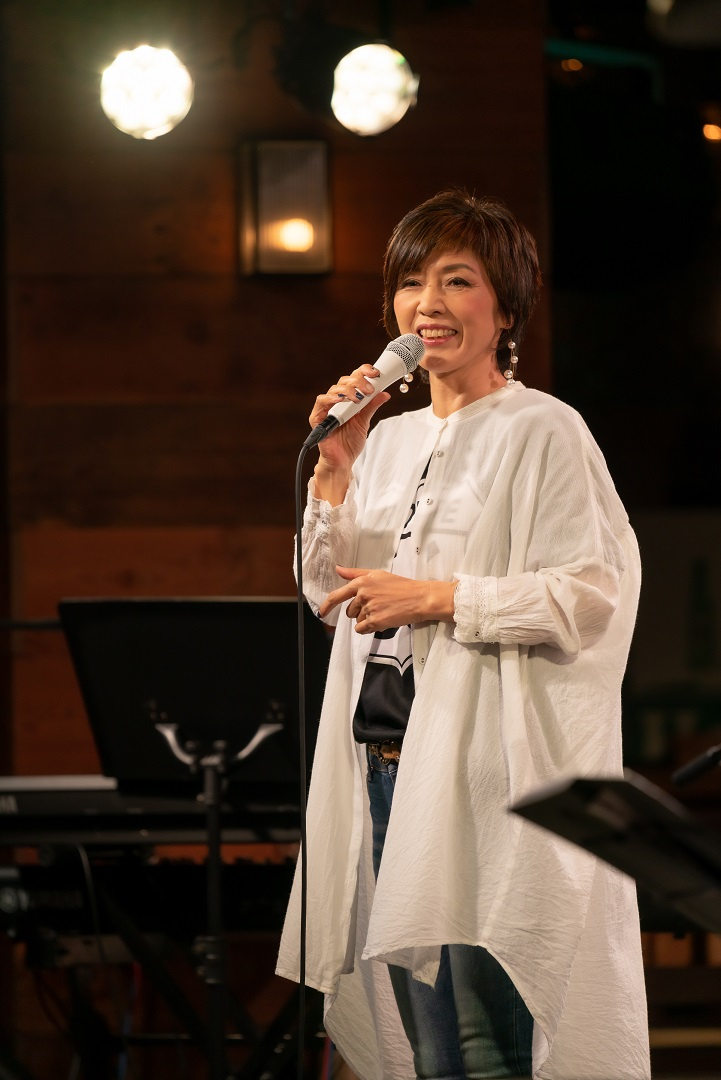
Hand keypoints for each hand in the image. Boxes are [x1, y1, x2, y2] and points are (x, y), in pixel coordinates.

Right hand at [309, 365, 390, 476]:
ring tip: (358, 397)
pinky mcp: (317, 417)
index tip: (376, 373)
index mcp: (348, 399)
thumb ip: (371, 407)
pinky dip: (331, 398)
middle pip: (344, 381)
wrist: (342, 462)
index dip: (363, 372)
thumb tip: (384, 393)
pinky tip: (340, 400)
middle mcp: (337, 401)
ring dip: (347, 390)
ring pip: (334, 389)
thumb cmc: (350, 443)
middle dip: (358, 381)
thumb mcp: (364, 422)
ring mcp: (326, 408)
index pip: (354, 379)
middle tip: (369, 389)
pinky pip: (321, 402)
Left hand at [320, 566, 455, 633]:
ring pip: (357, 621)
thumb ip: (355, 573)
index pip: (337, 595)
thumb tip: (338, 569)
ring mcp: (369, 608)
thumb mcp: (377, 574)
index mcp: (361, 582)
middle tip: (377, 606)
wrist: (419, 598)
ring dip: (366, 620)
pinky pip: (362, 629)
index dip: (327, 605)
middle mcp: (363, 595)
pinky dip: (368, 628)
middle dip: (359, 612)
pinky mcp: (375, 621)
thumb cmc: (400, 585)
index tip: (322, 612)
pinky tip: (381, 620)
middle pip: (349, 611)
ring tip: (383, 611)